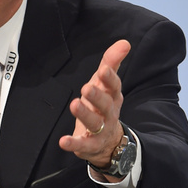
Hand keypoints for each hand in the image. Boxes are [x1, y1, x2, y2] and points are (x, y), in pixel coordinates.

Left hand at [59, 39, 129, 179]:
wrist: (110, 141)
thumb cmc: (104, 105)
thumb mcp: (107, 84)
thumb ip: (111, 63)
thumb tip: (124, 42)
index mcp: (112, 97)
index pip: (114, 86)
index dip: (110, 78)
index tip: (103, 69)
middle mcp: (108, 113)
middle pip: (105, 105)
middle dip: (97, 96)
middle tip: (87, 88)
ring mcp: (100, 130)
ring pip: (94, 123)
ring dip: (84, 114)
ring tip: (74, 104)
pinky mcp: (89, 144)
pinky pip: (82, 144)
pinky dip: (73, 143)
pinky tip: (63, 141)